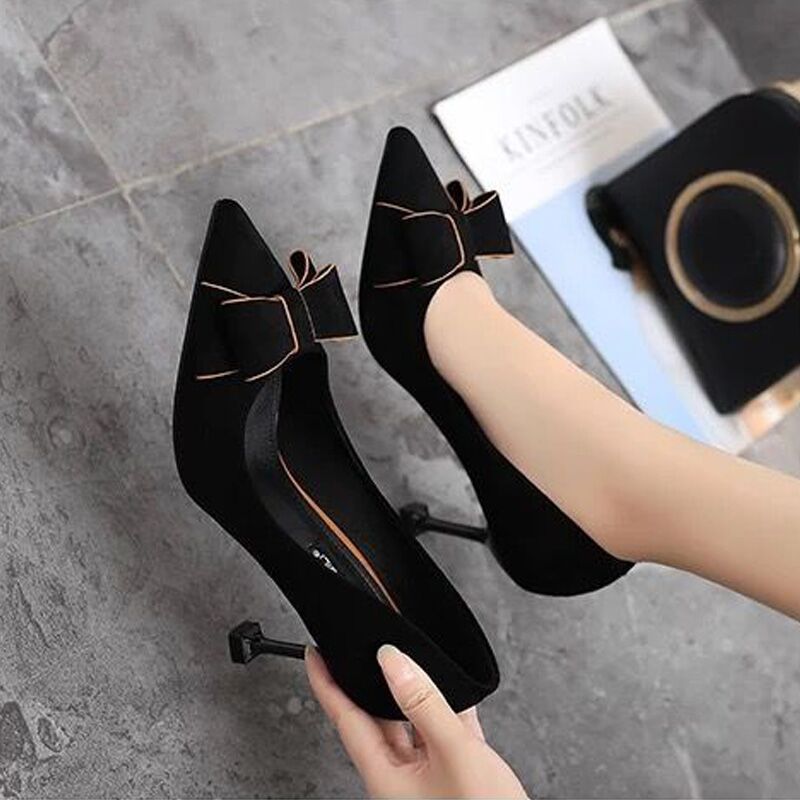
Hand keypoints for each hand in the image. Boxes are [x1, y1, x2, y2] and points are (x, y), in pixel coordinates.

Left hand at [306, 644, 527, 798]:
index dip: (327, 684)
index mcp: (385, 778)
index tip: (315, 654)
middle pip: (376, 717)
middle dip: (370, 678)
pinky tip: (455, 688)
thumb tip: (391, 660)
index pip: (345, 719)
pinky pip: (443, 731)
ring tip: (410, 654)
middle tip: (366, 643)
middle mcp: (400, 778)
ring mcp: (427, 777)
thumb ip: (423, 703)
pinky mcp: (454, 775)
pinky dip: (447, 706)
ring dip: (412, 689)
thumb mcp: (453, 753)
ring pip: (411, 722)